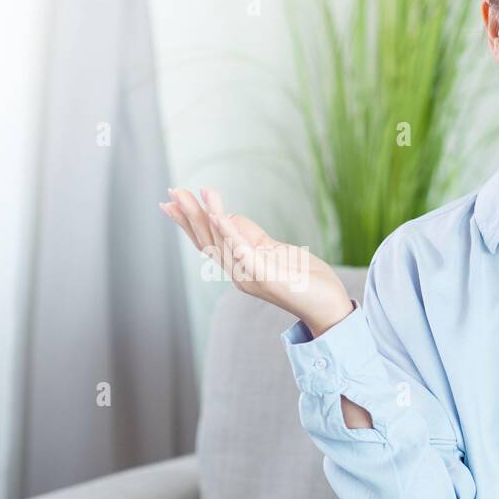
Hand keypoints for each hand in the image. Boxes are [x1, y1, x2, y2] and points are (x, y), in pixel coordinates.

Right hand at [159, 186, 354, 334]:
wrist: (329, 307)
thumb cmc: (306, 280)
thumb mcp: (275, 251)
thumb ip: (251, 236)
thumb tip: (229, 216)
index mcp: (239, 268)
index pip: (207, 242)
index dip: (187, 222)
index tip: (169, 202)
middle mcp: (239, 274)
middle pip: (207, 241)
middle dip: (188, 215)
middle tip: (171, 191)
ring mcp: (250, 277)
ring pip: (221, 242)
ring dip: (207, 215)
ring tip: (197, 192)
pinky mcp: (265, 276)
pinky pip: (242, 250)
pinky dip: (228, 231)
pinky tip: (218, 214)